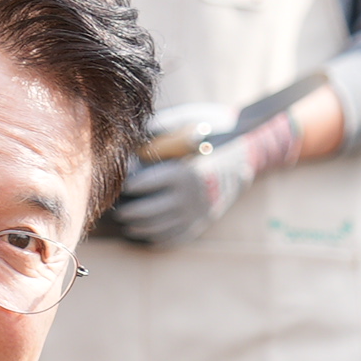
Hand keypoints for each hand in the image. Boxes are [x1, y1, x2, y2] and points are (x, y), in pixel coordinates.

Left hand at [100, 100, 306, 247]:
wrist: (244, 157)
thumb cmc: (212, 135)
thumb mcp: (189, 122)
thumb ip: (160, 128)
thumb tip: (131, 137)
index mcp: (185, 173)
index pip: (144, 184)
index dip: (126, 183)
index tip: (118, 179)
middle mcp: (190, 198)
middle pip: (147, 211)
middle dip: (127, 210)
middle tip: (116, 206)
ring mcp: (196, 215)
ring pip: (156, 228)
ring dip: (136, 226)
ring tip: (125, 219)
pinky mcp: (199, 225)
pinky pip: (171, 238)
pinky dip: (153, 237)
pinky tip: (141, 230)